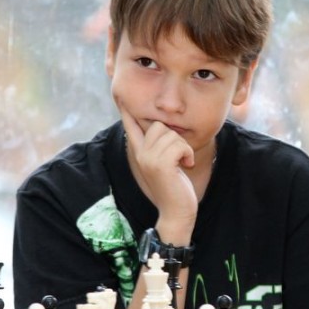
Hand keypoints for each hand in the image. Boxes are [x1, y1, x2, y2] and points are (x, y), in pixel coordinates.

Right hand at [120, 108, 196, 244]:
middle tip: (179, 157)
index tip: (120, 96)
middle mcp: (140, 154)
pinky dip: (188, 154)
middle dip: (175, 138)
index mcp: (139, 152)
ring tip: (182, 163)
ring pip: (171, 134)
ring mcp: (149, 159)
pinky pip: (179, 145)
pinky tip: (186, 166)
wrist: (176, 212)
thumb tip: (162, 127)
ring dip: (183, 148)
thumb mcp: (164, 164)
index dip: (126, 110)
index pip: (131, 126)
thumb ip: (160, 147)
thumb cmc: (175, 188)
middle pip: (159, 125)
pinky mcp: (161, 164)